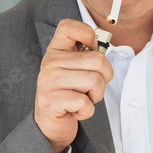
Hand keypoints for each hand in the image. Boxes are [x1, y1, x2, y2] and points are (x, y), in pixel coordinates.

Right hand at [34, 19, 113, 152]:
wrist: (50, 125)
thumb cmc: (69, 95)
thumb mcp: (76, 71)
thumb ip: (87, 56)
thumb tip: (102, 46)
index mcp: (56, 51)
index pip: (68, 27)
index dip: (87, 33)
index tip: (91, 48)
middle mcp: (49, 63)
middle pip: (98, 60)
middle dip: (103, 78)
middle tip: (89, 88)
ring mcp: (48, 82)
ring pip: (95, 81)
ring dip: (96, 96)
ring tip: (82, 99)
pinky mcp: (51, 101)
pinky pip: (85, 102)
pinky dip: (87, 110)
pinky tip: (75, 111)